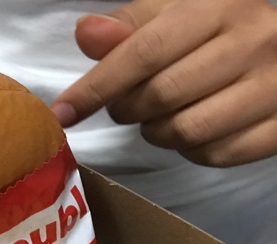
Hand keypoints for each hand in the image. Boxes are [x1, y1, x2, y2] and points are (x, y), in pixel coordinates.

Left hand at [52, 0, 276, 166]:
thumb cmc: (218, 29)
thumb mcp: (175, 12)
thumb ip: (130, 25)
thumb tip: (86, 34)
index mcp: (218, 9)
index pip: (144, 52)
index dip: (96, 87)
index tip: (63, 113)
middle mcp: (253, 44)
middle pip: (161, 96)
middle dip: (127, 109)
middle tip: (127, 105)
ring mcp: (275, 87)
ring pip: (185, 132)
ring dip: (157, 133)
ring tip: (160, 116)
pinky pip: (216, 155)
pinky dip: (192, 151)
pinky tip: (194, 129)